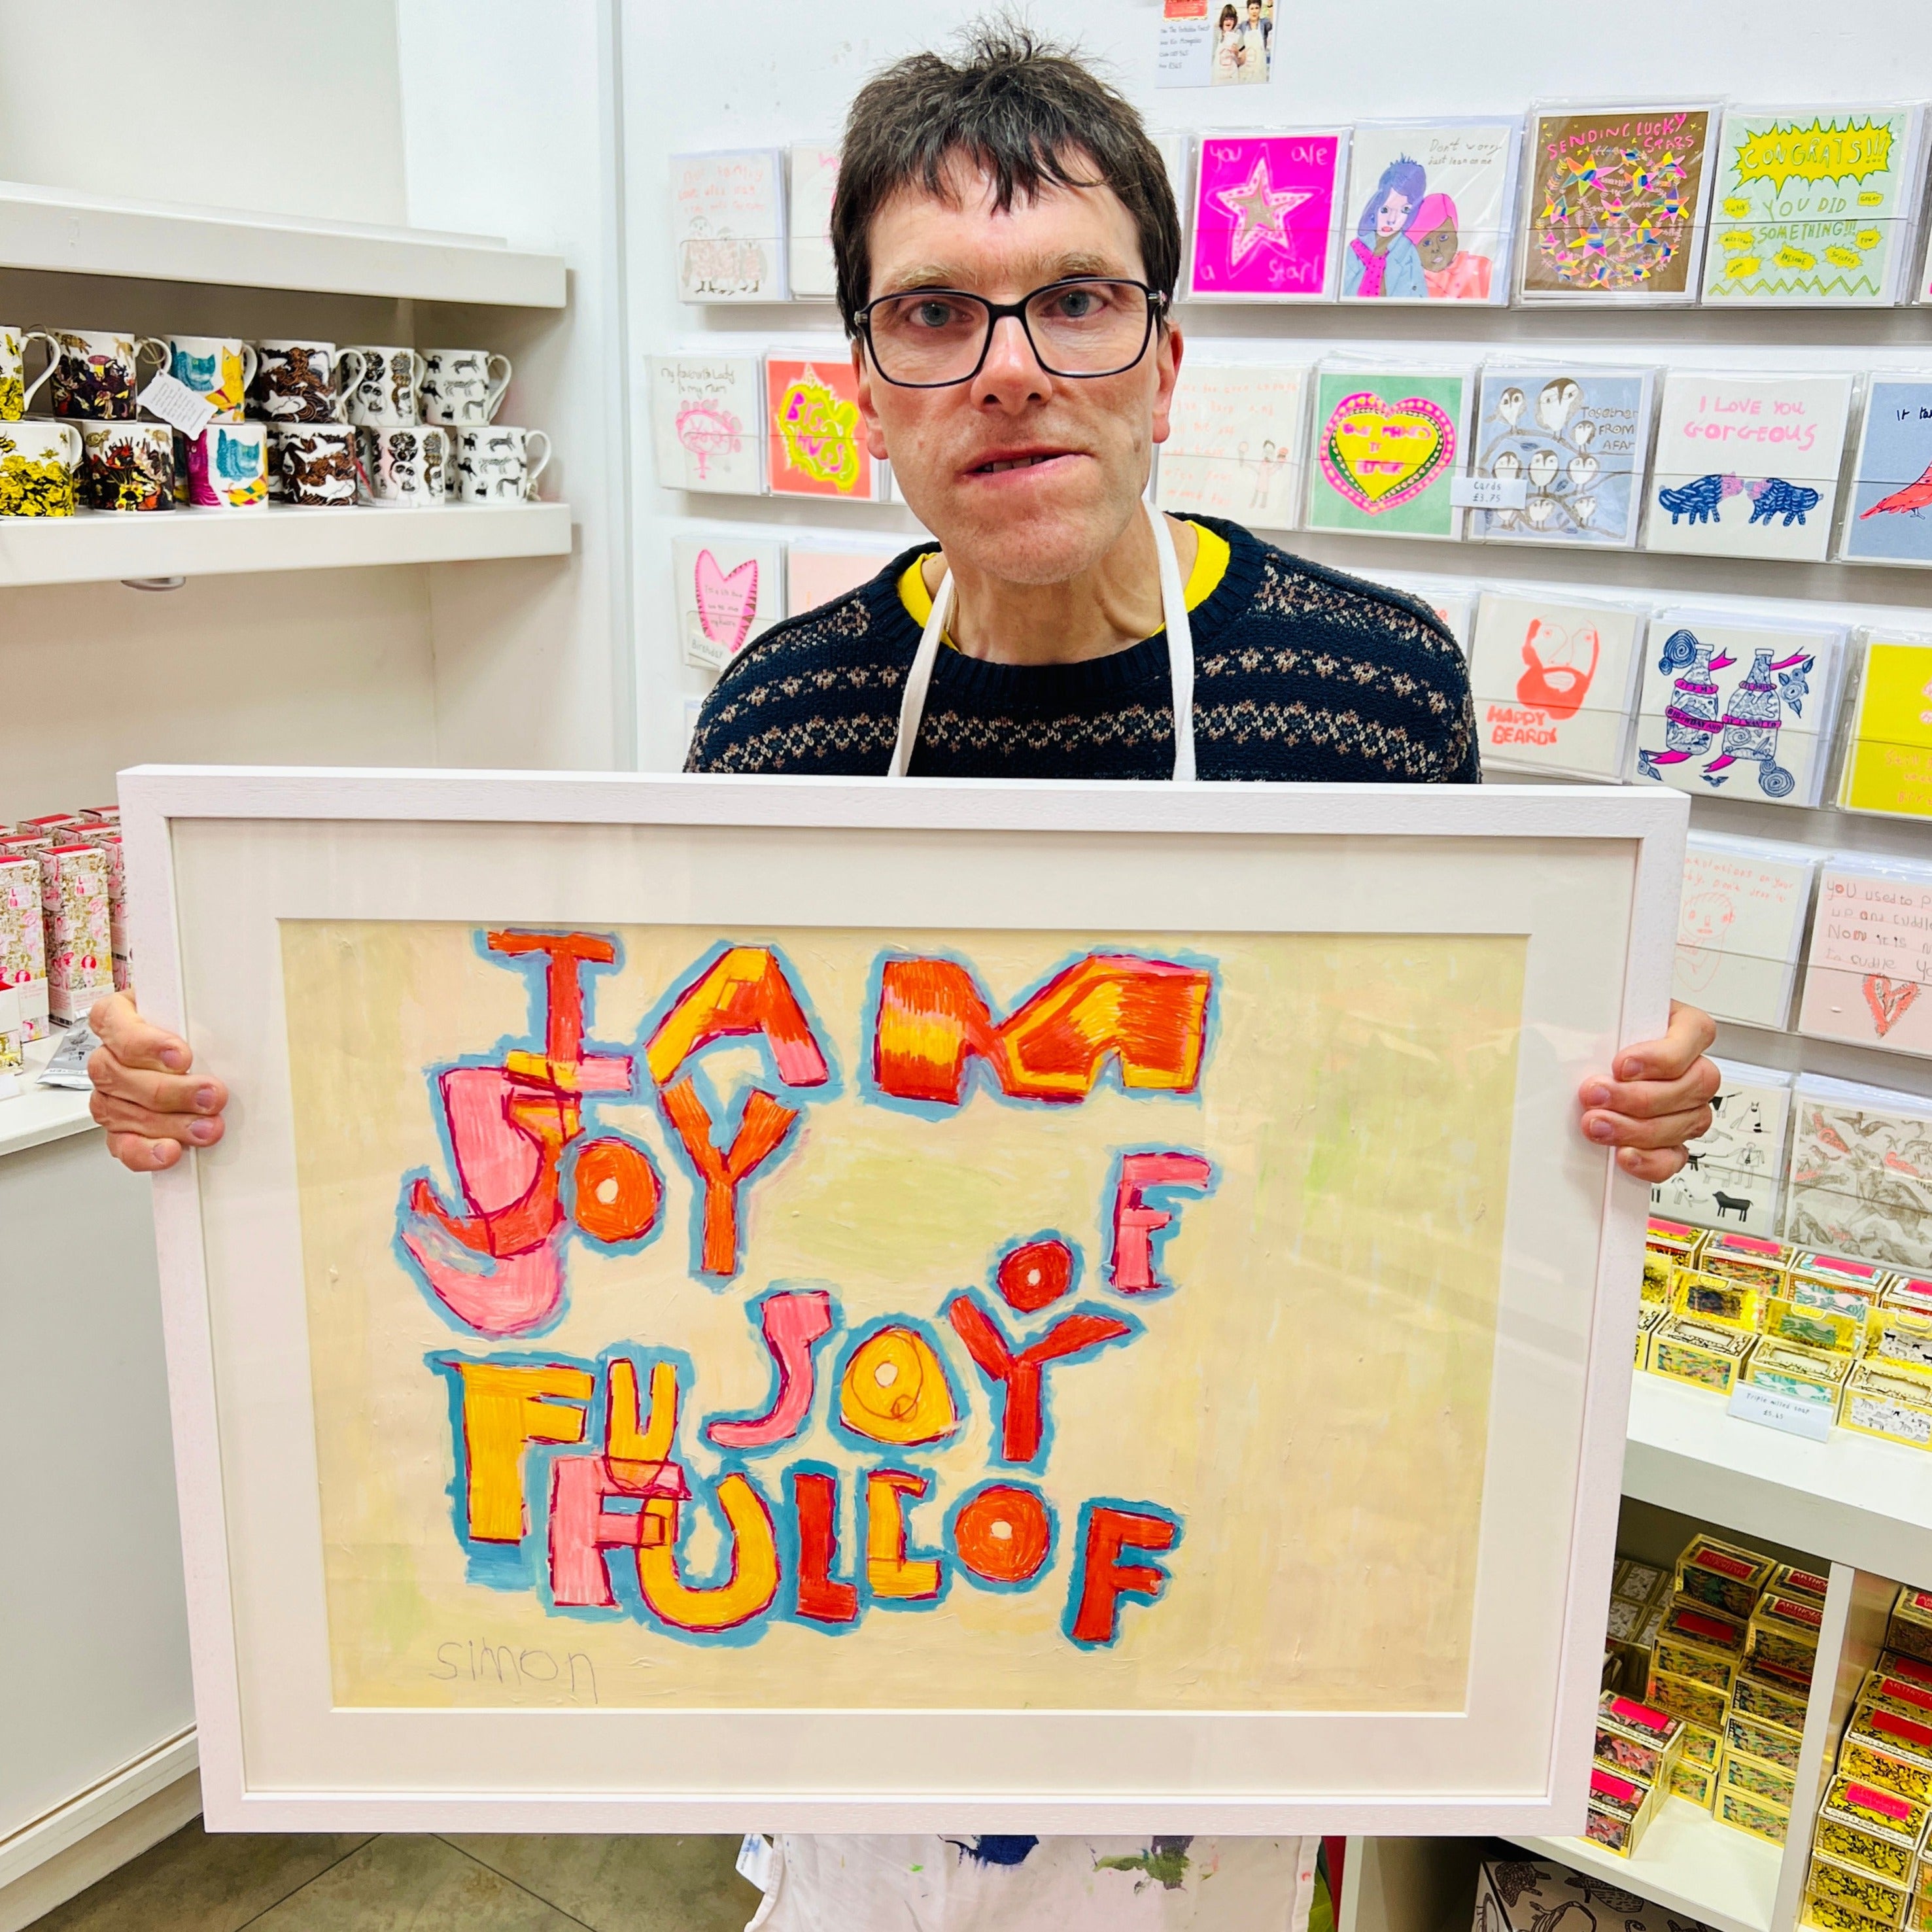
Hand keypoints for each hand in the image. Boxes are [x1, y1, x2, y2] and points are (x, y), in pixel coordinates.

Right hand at [86, 992, 228, 1172]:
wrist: (196, 1053)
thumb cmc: (190, 1027)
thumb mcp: (193, 1011)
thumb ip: (197, 1018)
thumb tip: (230, 1028)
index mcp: (118, 1017)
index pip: (114, 1025)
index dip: (147, 1045)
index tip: (182, 1056)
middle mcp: (108, 1057)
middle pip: (119, 1074)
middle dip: (171, 1090)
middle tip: (210, 1095)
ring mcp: (110, 1095)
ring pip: (122, 1112)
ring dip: (169, 1124)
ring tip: (205, 1127)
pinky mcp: (120, 1128)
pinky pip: (122, 1144)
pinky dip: (146, 1151)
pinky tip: (170, 1150)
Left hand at [1577, 1000, 1719, 1183]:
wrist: (1577, 1064)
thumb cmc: (1591, 1037)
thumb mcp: (1589, 1022)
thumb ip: (1589, 1025)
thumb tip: (1559, 1041)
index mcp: (1680, 1026)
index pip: (1695, 1033)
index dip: (1660, 1056)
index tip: (1621, 1065)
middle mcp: (1691, 1066)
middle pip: (1694, 1084)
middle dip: (1640, 1096)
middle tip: (1597, 1096)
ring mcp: (1688, 1105)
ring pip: (1687, 1121)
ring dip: (1638, 1128)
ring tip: (1598, 1125)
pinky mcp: (1673, 1138)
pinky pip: (1675, 1156)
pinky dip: (1651, 1160)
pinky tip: (1624, 1155)